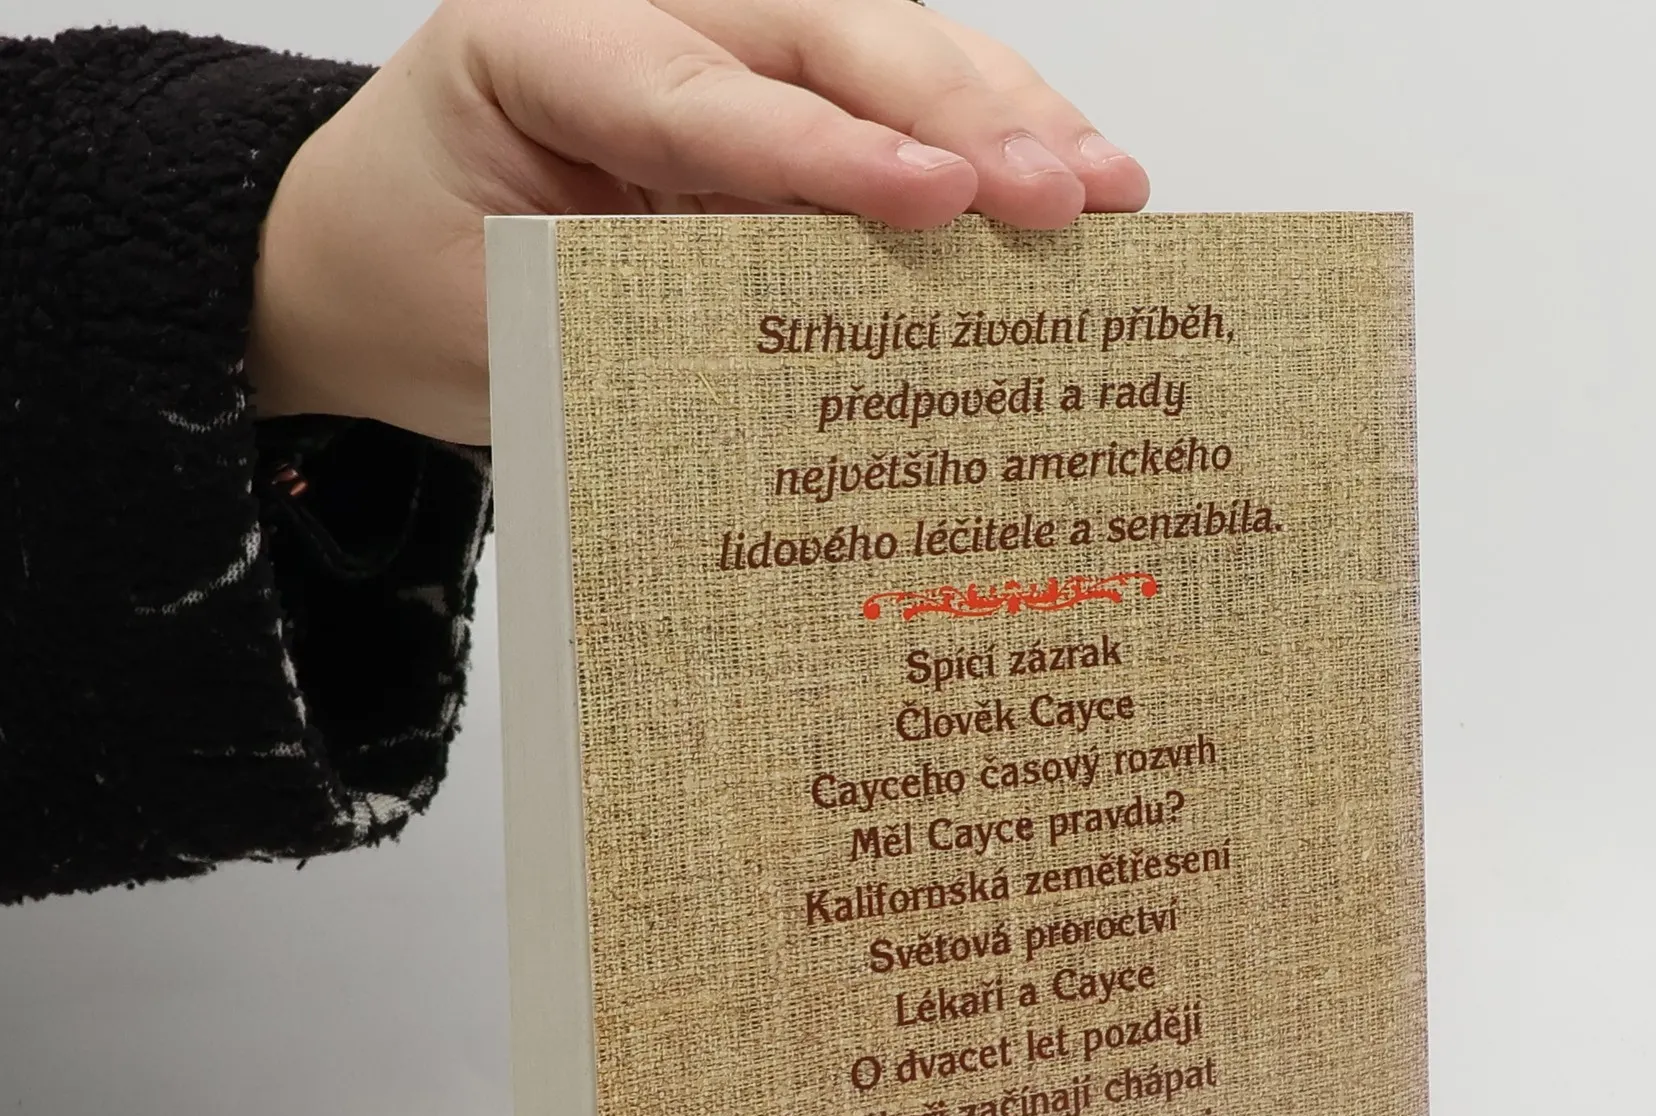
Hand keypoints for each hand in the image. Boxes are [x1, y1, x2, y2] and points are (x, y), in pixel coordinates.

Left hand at [247, 0, 1150, 443]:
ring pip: (881, 44)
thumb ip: (637, 315)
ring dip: (1004, 115)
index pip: (704, 94)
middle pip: (825, 34)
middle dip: (958, 116)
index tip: (942, 199)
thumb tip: (817, 358)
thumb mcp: (492, 325)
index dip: (833, 151)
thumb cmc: (416, 280)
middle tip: (1064, 198)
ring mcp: (711, 32)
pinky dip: (981, 135)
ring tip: (1107, 189)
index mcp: (538, 38)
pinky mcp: (763, 87)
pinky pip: (885, 96)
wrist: (366, 258)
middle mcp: (638, 4)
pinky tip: (1067, 172)